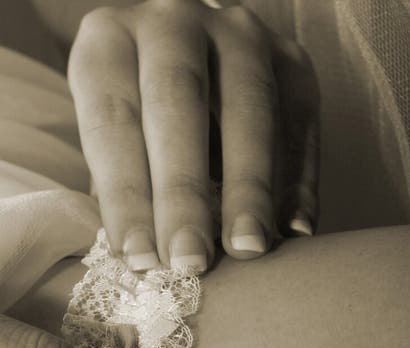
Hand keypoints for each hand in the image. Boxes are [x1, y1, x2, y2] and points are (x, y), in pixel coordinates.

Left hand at [68, 0, 318, 272]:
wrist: (186, 57)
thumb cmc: (134, 123)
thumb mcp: (110, 143)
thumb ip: (121, 190)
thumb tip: (141, 261)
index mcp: (109, 41)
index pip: (113, 120)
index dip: (126, 195)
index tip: (139, 258)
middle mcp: (172, 21)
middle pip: (179, 103)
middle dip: (184, 192)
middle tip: (191, 260)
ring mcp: (238, 33)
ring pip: (249, 108)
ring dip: (249, 187)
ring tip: (248, 248)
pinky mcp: (291, 58)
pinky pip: (300, 122)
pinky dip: (299, 180)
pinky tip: (295, 230)